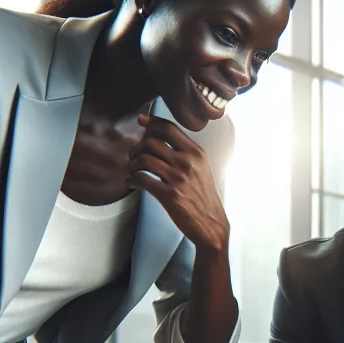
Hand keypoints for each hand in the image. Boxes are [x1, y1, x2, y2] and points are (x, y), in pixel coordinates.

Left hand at [131, 114, 229, 251]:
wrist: (211, 223)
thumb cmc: (204, 196)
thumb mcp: (201, 169)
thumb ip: (185, 153)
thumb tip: (161, 140)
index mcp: (195, 153)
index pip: (170, 129)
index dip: (152, 122)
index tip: (141, 120)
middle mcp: (187, 162)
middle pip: (151, 142)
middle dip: (137, 148)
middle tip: (133, 156)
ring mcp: (177, 178)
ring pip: (144, 159)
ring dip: (132, 164)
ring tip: (132, 170)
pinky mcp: (168, 195)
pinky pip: (142, 179)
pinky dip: (132, 179)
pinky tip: (132, 183)